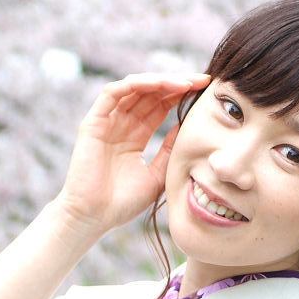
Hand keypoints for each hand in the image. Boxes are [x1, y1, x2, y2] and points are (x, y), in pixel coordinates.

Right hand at [56, 72, 209, 234]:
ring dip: (160, 82)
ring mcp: (106, 121)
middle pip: (150, 94)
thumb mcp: (158, 175)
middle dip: (176, 83)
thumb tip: (188, 128)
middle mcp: (121, 124)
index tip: (206, 92)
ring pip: (134, 88)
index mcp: (135, 136)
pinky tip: (158, 84)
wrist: (94, 217)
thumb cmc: (123, 203)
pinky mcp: (93, 122)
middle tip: (202, 80)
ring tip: (185, 83)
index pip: (160, 106)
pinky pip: (113, 93)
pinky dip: (135, 84)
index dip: (181, 95)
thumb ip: (171, 151)